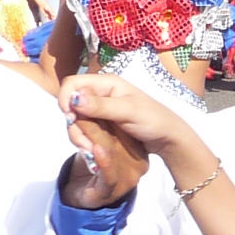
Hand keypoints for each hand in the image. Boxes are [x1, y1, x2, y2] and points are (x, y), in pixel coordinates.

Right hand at [58, 73, 180, 206]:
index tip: (70, 118)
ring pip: (76, 120)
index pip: (73, 83)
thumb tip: (75, 99)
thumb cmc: (153, 120)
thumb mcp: (128, 112)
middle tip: (84, 144)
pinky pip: (85, 130)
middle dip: (73, 125)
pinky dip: (85, 141)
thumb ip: (101, 106)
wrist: (168, 139)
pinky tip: (93, 151)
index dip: (66, 98)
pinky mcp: (101, 124)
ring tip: (90, 151)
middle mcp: (100, 94)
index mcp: (106, 83)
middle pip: (70, 104)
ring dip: (79, 136)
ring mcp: (99, 110)